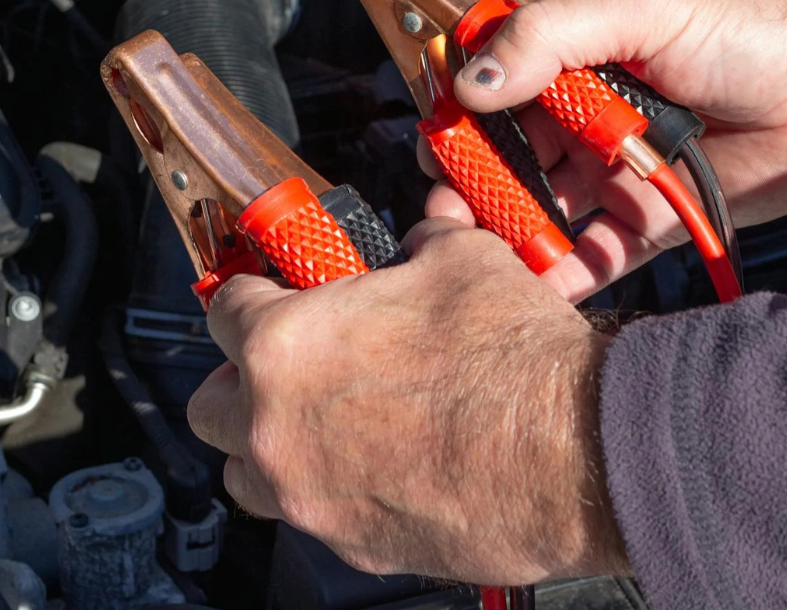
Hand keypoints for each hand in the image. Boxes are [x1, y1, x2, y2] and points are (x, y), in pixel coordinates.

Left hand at [186, 217, 630, 584]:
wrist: (576, 453)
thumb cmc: (515, 360)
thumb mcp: (461, 259)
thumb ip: (418, 246)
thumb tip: (421, 240)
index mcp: (284, 345)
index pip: (222, 311)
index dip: (248, 294)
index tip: (264, 294)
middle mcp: (277, 428)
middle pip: (210, 404)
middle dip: (239, 379)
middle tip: (284, 362)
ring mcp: (310, 496)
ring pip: (245, 474)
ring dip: (268, 445)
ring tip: (318, 422)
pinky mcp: (353, 546)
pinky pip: (312, 515)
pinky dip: (329, 489)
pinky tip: (378, 465)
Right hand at [429, 0, 786, 300]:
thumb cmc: (750, 28)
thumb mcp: (641, 11)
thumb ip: (552, 37)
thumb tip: (473, 81)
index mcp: (572, 59)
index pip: (491, 92)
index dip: (457, 121)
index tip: (435, 150)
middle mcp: (583, 119)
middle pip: (505, 160)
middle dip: (472, 189)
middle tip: (447, 219)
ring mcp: (613, 172)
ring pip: (541, 211)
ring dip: (509, 235)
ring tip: (482, 261)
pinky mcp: (649, 221)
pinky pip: (594, 254)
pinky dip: (562, 273)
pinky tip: (537, 287)